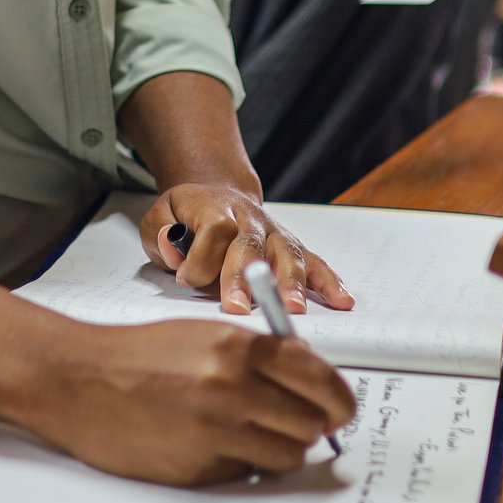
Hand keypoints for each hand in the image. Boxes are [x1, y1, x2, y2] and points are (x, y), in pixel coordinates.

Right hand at [25, 317, 356, 484]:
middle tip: (294, 424)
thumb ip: (261, 356)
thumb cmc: (142, 355)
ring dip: (278, 449)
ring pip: (286, 456)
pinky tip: (210, 444)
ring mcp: (215, 432)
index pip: (320, 379)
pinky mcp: (198, 468)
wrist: (79, 381)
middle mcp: (231, 388)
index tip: (341, 411)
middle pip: (311, 424)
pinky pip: (246, 473)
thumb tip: (315, 386)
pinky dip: (240, 463)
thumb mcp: (206, 334)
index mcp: (238, 347)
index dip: (339, 400)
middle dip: (308, 427)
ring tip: (249, 435)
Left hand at [140, 183, 352, 314]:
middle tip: (240, 307)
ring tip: (293, 308)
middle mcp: (250, 219)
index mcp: (215, 209)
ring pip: (286, 254)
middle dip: (246, 278)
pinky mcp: (291, 247)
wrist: (217, 194)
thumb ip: (159, 234)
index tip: (187, 280)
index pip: (214, 233)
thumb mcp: (159, 216)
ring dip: (290, 282)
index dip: (200, 258)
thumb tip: (173, 248)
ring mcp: (274, 233)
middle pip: (251, 245)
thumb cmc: (187, 216)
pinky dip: (329, 281)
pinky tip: (343, 300)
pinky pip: (314, 262)